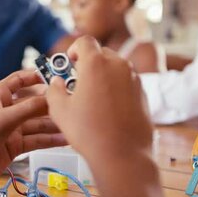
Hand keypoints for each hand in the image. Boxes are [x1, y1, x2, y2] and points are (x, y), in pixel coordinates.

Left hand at [0, 71, 65, 196]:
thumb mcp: (2, 121)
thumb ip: (28, 108)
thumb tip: (52, 97)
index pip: (20, 79)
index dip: (37, 75)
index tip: (57, 75)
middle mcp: (5, 111)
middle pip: (34, 103)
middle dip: (52, 103)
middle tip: (73, 103)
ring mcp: (11, 130)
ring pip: (38, 123)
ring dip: (54, 124)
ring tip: (74, 124)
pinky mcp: (14, 147)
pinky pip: (37, 140)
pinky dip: (50, 140)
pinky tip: (65, 140)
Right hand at [46, 36, 183, 196]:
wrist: (123, 155)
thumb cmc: (89, 133)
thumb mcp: (60, 110)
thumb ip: (54, 90)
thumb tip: (56, 83)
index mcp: (96, 63)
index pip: (84, 41)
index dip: (74, 49)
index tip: (69, 62)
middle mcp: (118, 65)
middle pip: (101, 53)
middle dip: (88, 64)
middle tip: (77, 82)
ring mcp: (134, 79)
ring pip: (115, 68)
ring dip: (103, 76)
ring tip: (92, 99)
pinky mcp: (143, 94)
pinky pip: (126, 83)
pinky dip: (116, 89)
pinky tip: (108, 110)